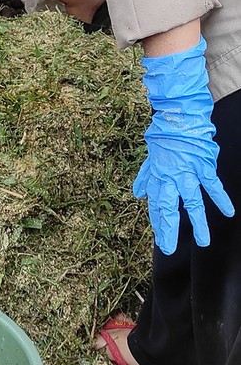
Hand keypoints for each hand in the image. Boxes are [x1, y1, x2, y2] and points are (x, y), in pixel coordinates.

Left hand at [133, 37, 234, 253]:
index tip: (161, 239)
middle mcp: (171, 177)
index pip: (156, 205)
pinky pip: (213, 186)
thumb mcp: (150, 156)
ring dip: (198, 223)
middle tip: (169, 250)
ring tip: (203, 242)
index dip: (158, 223)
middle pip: (169, 209)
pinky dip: (221, 199)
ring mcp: (188, 172)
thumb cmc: (164, 135)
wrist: (179, 115)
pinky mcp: (204, 166)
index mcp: (158, 176)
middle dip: (169, 231)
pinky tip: (228, 212)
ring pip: (192, 203)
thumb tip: (137, 195)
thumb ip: (145, 177)